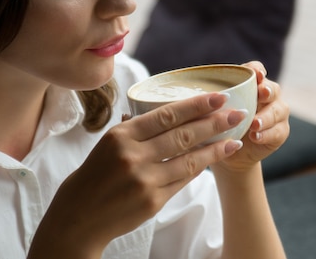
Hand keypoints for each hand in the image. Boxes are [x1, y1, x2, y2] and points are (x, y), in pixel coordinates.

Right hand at [29, 93, 243, 257]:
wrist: (78, 218)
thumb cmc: (93, 176)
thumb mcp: (108, 144)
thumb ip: (136, 130)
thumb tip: (169, 113)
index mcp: (121, 136)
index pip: (166, 115)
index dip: (196, 105)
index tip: (219, 97)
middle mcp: (133, 156)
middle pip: (183, 135)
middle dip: (214, 123)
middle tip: (237, 113)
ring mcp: (144, 180)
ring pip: (189, 159)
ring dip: (216, 148)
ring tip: (235, 139)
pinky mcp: (153, 201)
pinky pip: (184, 179)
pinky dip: (201, 167)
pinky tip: (215, 158)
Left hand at [213, 61, 289, 173]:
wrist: (227, 152)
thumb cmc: (217, 125)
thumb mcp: (210, 112)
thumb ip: (209, 102)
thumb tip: (191, 95)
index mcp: (250, 85)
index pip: (256, 71)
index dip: (257, 70)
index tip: (256, 74)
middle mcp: (266, 96)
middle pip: (272, 88)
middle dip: (267, 90)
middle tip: (261, 93)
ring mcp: (276, 113)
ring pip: (278, 110)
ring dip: (267, 116)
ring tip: (254, 124)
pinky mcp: (280, 132)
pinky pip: (278, 131)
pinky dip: (267, 134)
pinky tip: (255, 137)